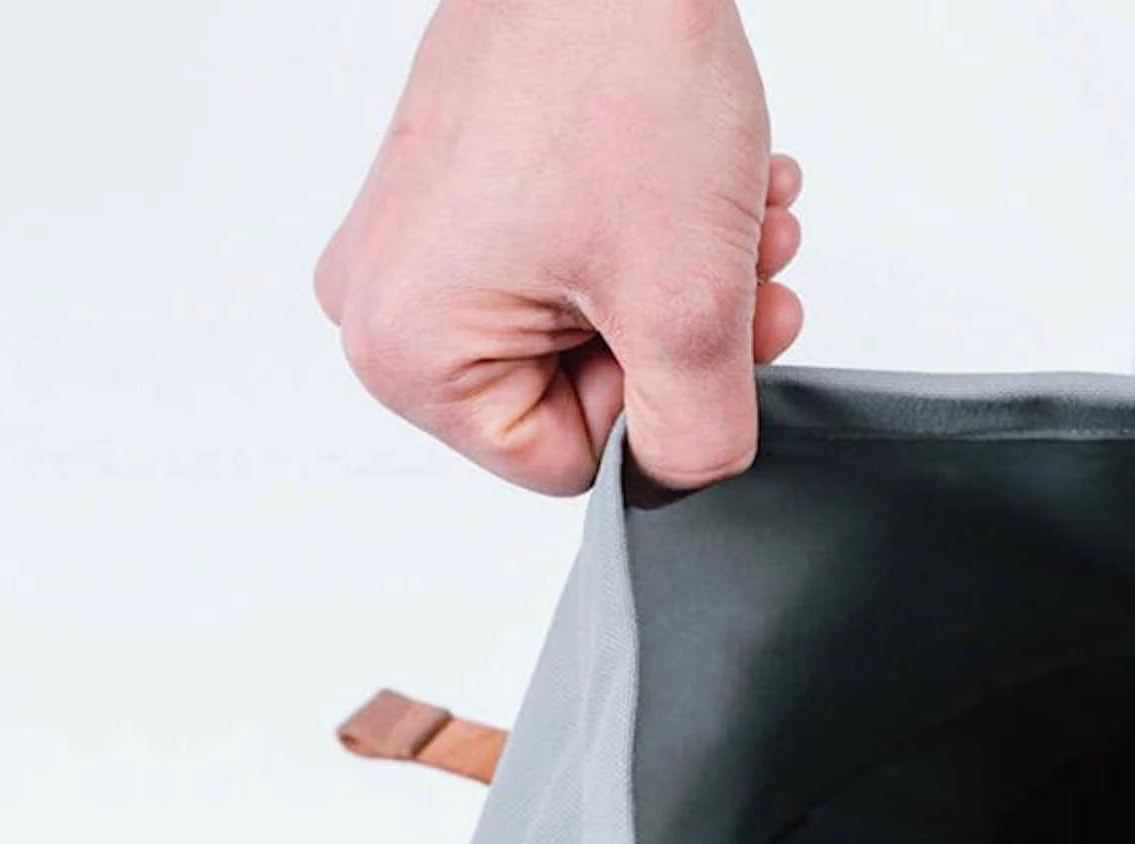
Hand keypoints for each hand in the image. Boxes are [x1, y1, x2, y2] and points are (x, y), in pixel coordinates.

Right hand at [314, 0, 803, 494]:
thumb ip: (696, 439)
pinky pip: (571, 263)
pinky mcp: (458, 191)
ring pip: (591, 329)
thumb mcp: (688, 307)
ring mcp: (416, 239)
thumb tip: (682, 482)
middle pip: (578, 396)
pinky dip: (655, 239)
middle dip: (684, 342)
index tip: (710, 337)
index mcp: (407, 353)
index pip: (566, 467)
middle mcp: (383, 302)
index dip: (656, 408)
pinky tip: (710, 190)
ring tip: (744, 216)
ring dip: (689, 286)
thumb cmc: (615, 70)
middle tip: (750, 275)